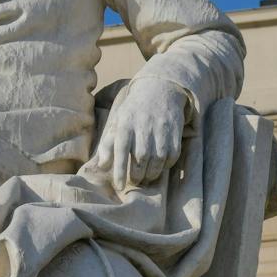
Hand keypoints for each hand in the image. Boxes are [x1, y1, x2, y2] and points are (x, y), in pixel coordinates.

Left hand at [84, 78, 188, 192]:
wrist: (159, 90)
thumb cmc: (133, 112)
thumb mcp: (116, 123)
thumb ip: (107, 144)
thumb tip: (102, 165)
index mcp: (125, 125)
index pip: (121, 152)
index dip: (120, 171)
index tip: (119, 186)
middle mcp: (143, 127)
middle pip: (140, 159)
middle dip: (137, 175)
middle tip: (135, 181)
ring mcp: (160, 129)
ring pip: (157, 159)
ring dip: (152, 173)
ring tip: (147, 178)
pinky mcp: (175, 131)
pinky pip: (172, 155)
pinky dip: (166, 165)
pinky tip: (160, 166)